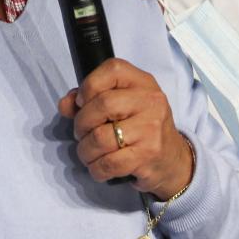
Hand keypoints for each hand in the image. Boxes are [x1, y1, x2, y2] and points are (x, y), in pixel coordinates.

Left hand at [58, 58, 192, 199]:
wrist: (173, 160)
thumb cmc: (140, 128)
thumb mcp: (121, 106)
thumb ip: (88, 100)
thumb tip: (65, 104)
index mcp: (142, 82)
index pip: (112, 69)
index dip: (89, 85)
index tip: (81, 103)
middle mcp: (150, 101)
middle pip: (102, 105)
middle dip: (81, 123)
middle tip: (81, 133)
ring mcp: (151, 128)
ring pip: (100, 137)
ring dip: (85, 150)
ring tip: (88, 152)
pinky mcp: (148, 154)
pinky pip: (109, 163)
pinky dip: (96, 168)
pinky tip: (99, 167)